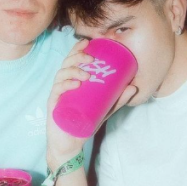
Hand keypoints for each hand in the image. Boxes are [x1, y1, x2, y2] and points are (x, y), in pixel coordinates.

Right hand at [46, 39, 135, 169]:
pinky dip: (65, 85)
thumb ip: (118, 100)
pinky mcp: (53, 104)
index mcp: (73, 80)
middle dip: (78, 57)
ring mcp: (57, 93)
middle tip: (91, 59)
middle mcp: (63, 84)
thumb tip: (133, 87)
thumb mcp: (105, 109)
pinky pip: (57, 91)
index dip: (78, 48)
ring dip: (73, 70)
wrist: (71, 143)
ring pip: (61, 74)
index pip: (73, 60)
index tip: (89, 42)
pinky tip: (76, 85)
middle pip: (66, 63)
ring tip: (86, 74)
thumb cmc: (85, 122)